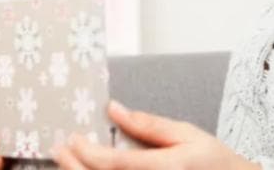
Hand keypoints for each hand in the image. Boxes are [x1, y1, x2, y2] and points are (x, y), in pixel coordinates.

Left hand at [52, 100, 260, 169]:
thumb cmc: (213, 161)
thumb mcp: (186, 134)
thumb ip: (148, 125)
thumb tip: (114, 109)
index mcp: (164, 169)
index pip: (112, 164)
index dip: (85, 152)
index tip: (72, 138)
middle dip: (73, 167)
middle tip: (59, 149)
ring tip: (67, 161)